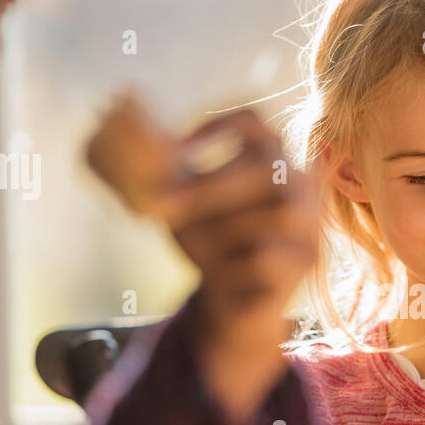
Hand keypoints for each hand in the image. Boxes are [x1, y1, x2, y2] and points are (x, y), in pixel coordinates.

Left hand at [86, 95, 317, 419]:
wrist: (233, 305)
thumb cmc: (210, 244)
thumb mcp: (179, 205)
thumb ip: (157, 170)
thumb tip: (115, 118)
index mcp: (269, 158)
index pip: (253, 123)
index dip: (216, 126)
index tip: (177, 149)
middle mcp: (298, 183)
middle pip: (264, 168)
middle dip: (206, 187)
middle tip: (160, 205)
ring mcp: (308, 221)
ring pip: (270, 216)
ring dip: (222, 231)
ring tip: (200, 249)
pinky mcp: (306, 260)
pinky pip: (267, 258)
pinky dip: (235, 267)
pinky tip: (224, 277)